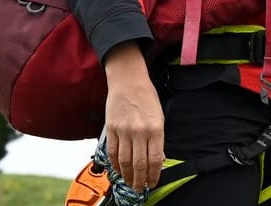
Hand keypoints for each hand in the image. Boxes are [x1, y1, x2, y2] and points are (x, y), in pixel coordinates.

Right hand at [101, 41, 164, 190]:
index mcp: (155, 128)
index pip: (155, 159)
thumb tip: (157, 159)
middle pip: (139, 164)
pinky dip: (115, 165)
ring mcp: (124, 131)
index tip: (154, 182)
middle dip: (140, 180)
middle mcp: (139, 132)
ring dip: (128, 176)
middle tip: (141, 189)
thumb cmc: (147, 97)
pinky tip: (119, 171)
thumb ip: (158, 138)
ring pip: (125, 161)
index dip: (154, 174)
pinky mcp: (111, 130)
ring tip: (131, 184)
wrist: (128, 82)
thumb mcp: (160, 117)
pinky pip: (112, 152)